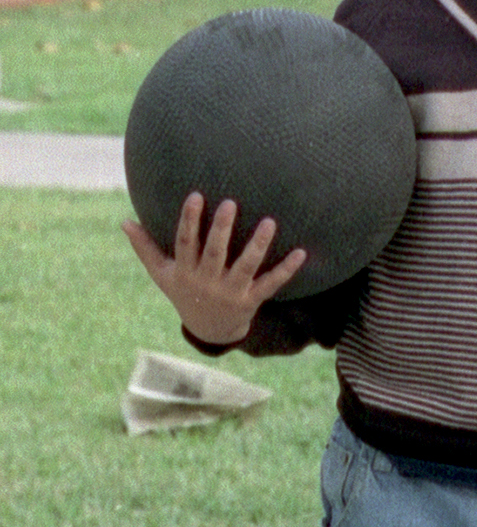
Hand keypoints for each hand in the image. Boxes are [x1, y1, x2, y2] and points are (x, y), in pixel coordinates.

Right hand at [123, 192, 306, 347]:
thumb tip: (124, 221)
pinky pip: (271, 284)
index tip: (195, 196)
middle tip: (230, 202)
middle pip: (215, 253)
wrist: (208, 330)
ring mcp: (231, 292)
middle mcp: (208, 281)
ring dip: (258, 245)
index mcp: (186, 271)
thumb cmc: (184, 293)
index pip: (185, 242)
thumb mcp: (162, 274)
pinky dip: (286, 270)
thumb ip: (145, 248)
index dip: (189, 220)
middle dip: (222, 229)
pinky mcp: (251, 300)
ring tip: (269, 221)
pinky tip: (301, 253)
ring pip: (246, 266)